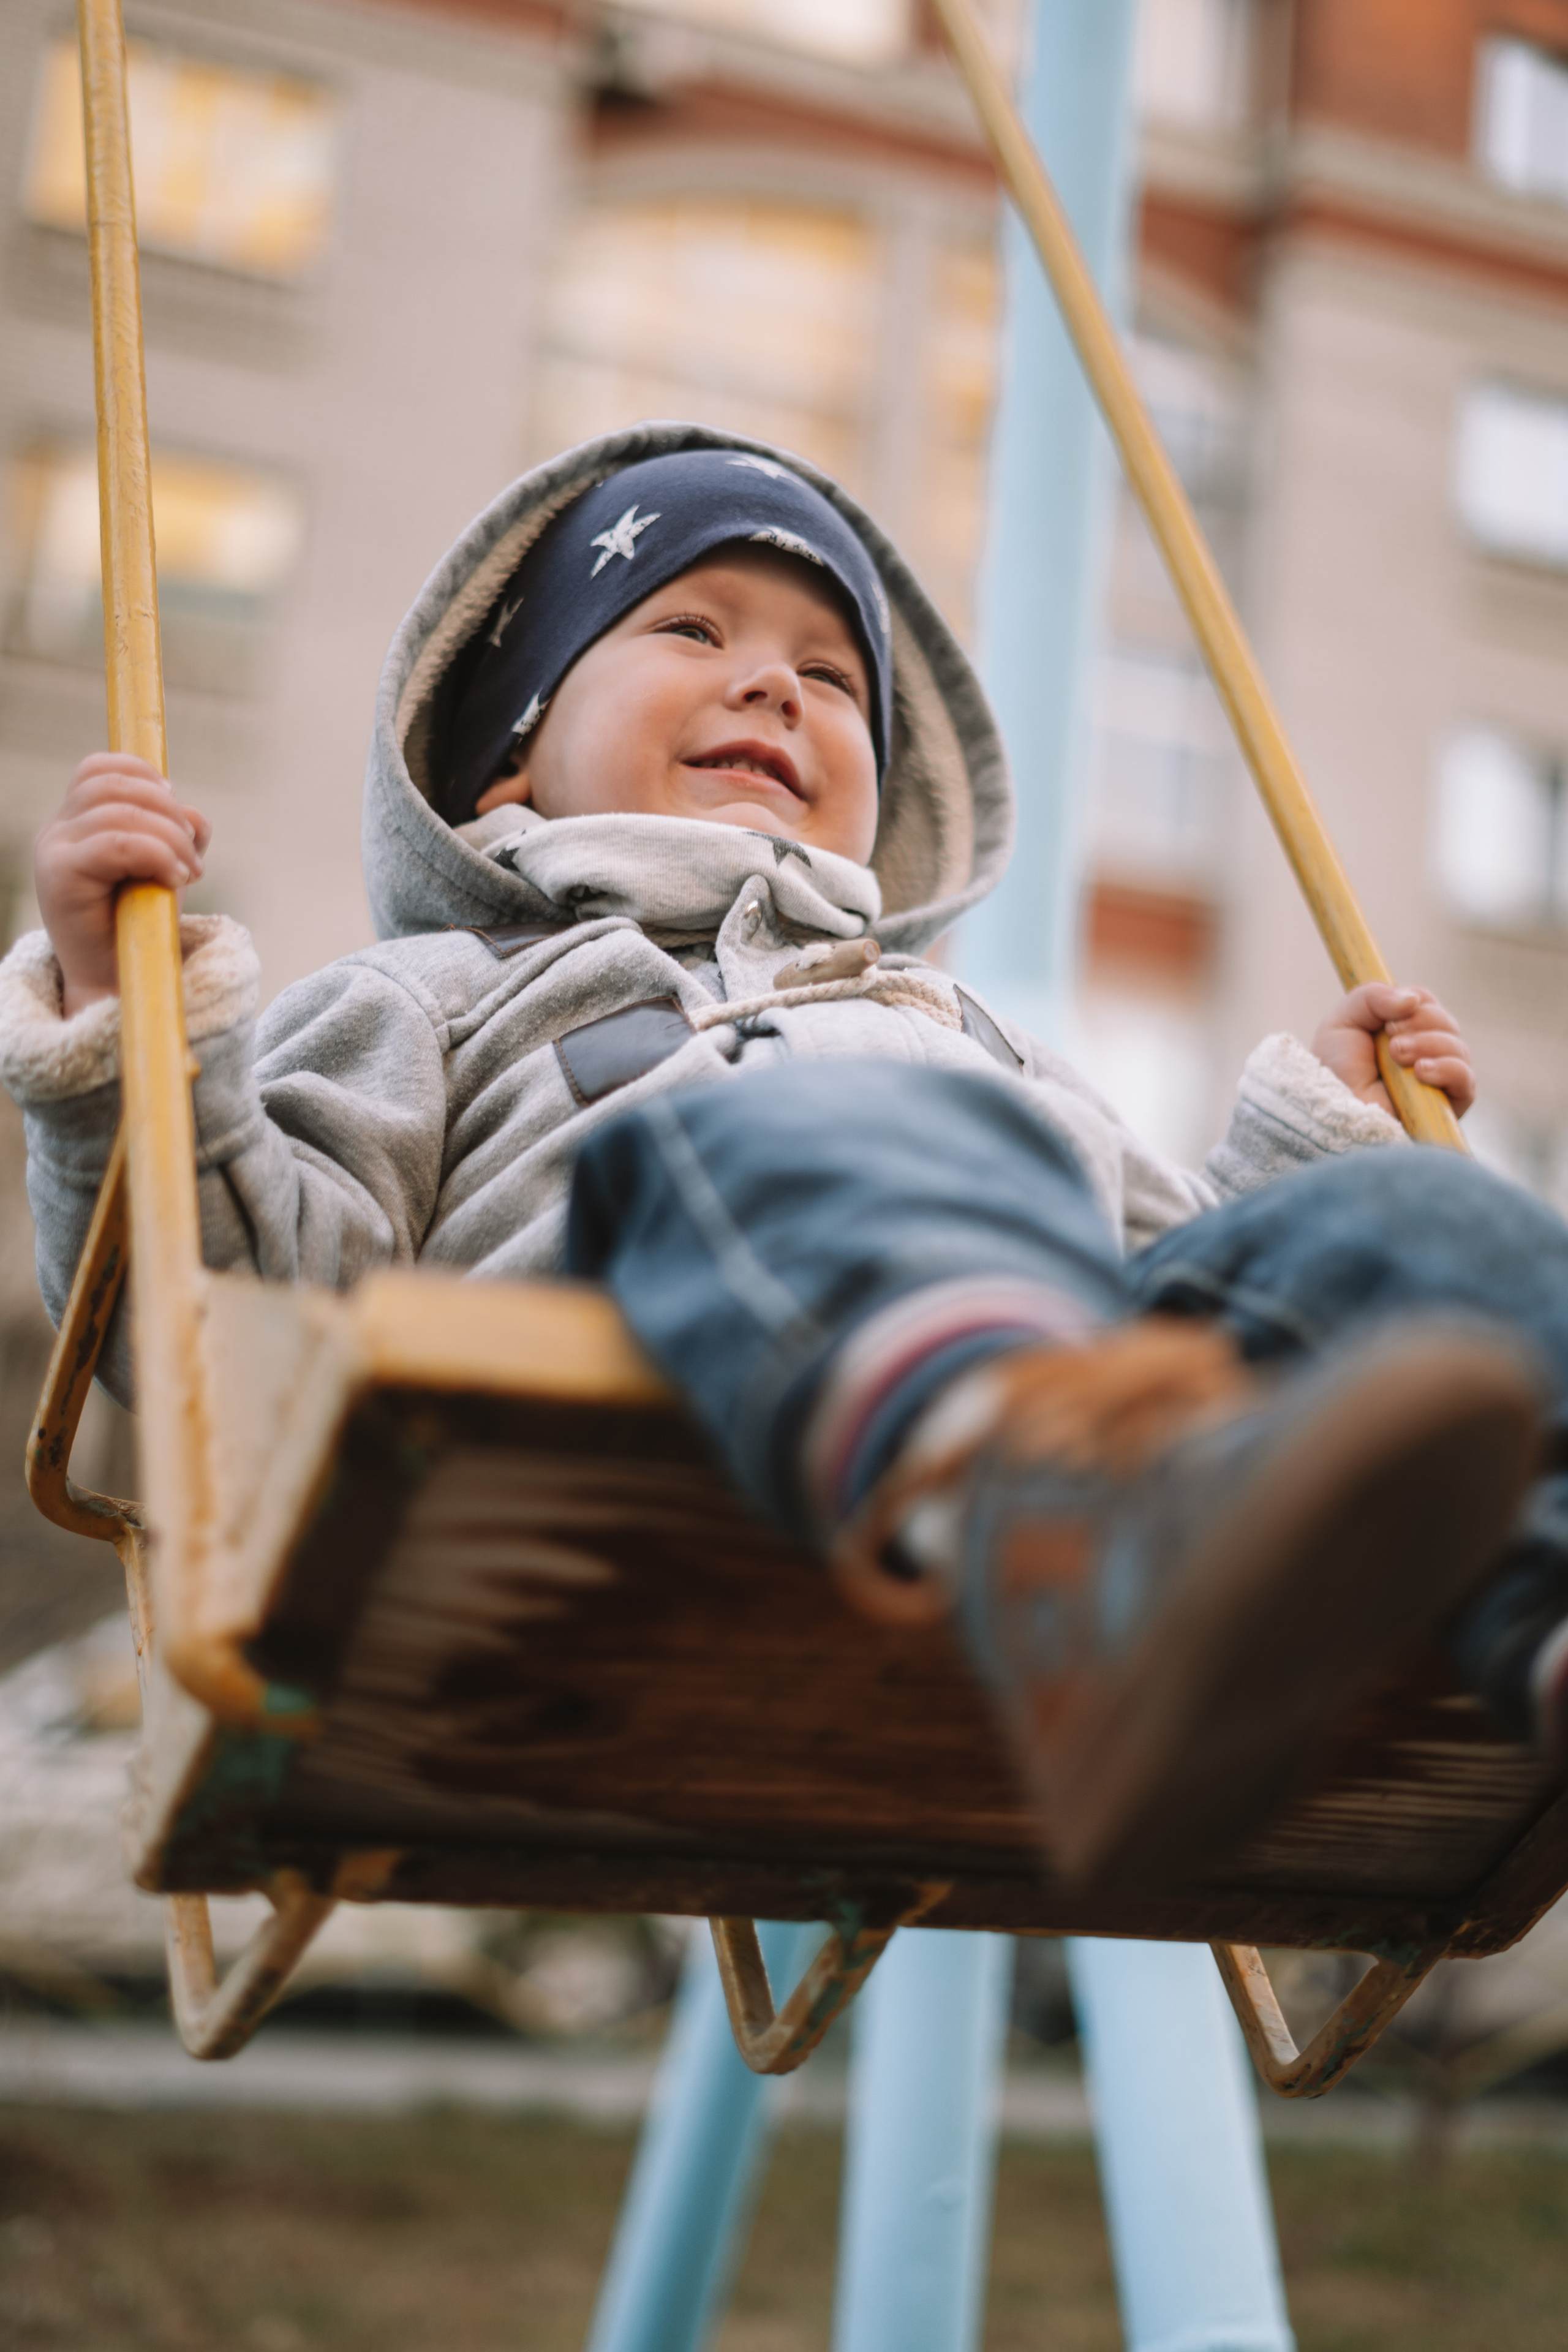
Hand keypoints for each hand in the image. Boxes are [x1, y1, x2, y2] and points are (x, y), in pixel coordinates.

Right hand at [34, 753, 209, 1016]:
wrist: (116, 985)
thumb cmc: (140, 927)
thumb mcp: (164, 868)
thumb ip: (178, 833)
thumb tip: (193, 813)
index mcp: (75, 822)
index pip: (101, 768)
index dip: (147, 777)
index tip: (180, 813)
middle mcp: (57, 831)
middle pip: (112, 783)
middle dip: (167, 810)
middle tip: (193, 852)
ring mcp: (53, 851)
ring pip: (118, 811)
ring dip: (169, 837)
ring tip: (189, 873)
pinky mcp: (59, 876)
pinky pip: (115, 843)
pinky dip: (157, 854)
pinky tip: (177, 880)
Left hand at [1311, 982, 1475, 1119]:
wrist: (1332, 1108)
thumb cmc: (1335, 1069)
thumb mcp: (1343, 1021)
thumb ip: (1372, 996)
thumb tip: (1413, 999)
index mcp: (1404, 1029)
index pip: (1428, 1003)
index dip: (1414, 1004)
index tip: (1387, 1021)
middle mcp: (1426, 1051)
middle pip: (1447, 1022)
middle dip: (1420, 1024)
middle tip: (1391, 1040)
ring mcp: (1440, 1077)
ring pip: (1458, 1047)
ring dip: (1429, 1044)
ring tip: (1397, 1055)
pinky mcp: (1448, 1104)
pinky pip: (1466, 1079)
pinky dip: (1447, 1068)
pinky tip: (1420, 1072)